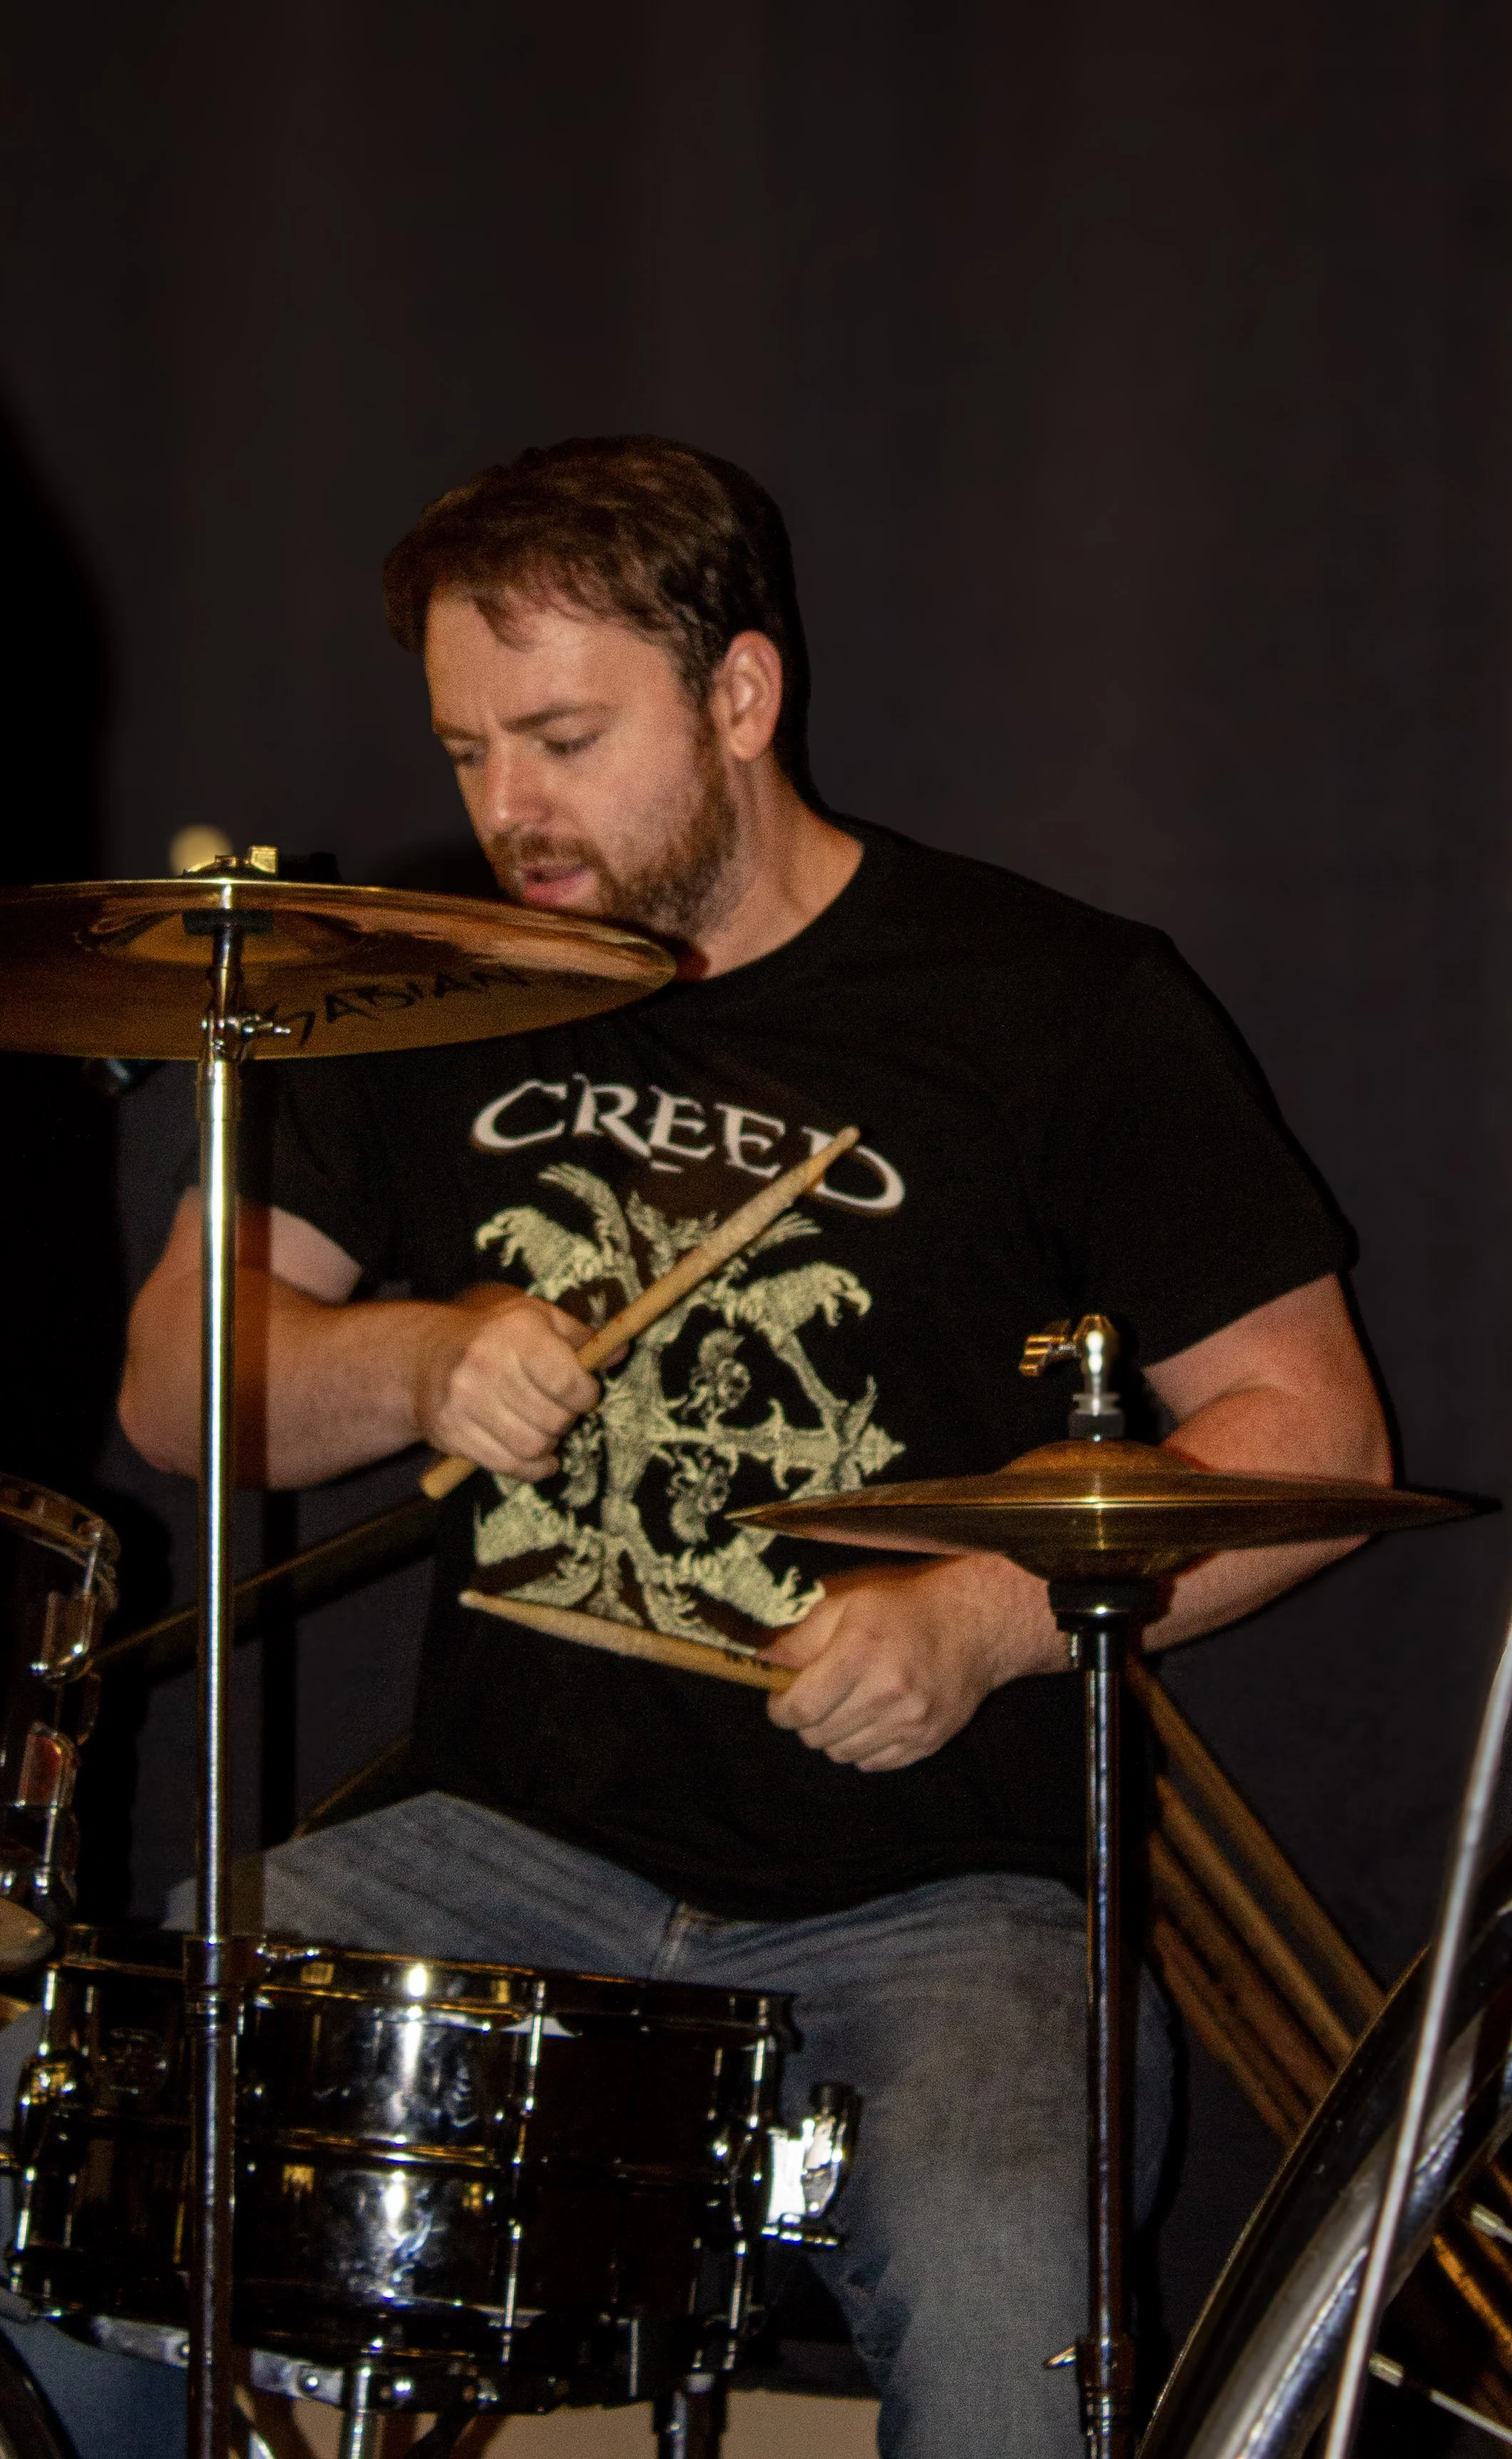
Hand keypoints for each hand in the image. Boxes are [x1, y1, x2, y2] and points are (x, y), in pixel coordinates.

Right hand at [413, 1286, 605, 1480]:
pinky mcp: (452, 1431)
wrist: (424, 1355)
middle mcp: (487, 1362)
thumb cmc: (494, 1335)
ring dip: (549, 1443)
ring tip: (543, 1426)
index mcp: (516, 1330)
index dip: (587, 1395)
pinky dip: (532, 1467)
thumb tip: (620, 1352)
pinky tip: (537, 1456)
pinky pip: (509, 1466)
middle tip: (559, 1409)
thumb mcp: (536, 1318)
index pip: (569, 1382)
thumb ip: (580, 1335)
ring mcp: (465, 1400)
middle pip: (555, 1419)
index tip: (584, 1394)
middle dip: (567, 1418)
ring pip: (534, 1446)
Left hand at [762, 1556, 1062, 1771]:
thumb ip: (801, 1638)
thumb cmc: (903, 1611)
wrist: (973, 1626)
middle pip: (817, 1736)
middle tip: (816, 1699)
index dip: (780, 1709)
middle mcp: (886, 1691)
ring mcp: (910, 1721)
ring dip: (835, 1735)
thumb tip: (763, 1664)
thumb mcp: (847, 1605)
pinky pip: (873, 1764)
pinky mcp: (927, 1741)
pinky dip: (864, 1747)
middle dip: (807, 1720)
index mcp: (859, 1652)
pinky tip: (873, 1719)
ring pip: (842, 1754)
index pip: (799, 1709)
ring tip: (847, 1706)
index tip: (781, 1701)